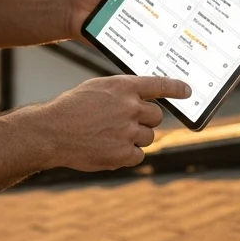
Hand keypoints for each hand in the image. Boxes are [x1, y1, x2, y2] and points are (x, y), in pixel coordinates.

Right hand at [32, 75, 190, 171]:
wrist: (51, 132)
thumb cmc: (71, 108)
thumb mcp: (97, 88)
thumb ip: (122, 91)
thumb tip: (143, 99)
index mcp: (123, 87)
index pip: (159, 85)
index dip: (176, 88)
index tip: (187, 91)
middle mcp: (129, 107)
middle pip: (156, 116)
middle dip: (146, 120)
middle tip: (128, 122)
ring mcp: (127, 131)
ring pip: (148, 137)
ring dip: (136, 137)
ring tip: (112, 136)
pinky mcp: (122, 154)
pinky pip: (138, 155)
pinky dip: (128, 154)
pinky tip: (109, 148)